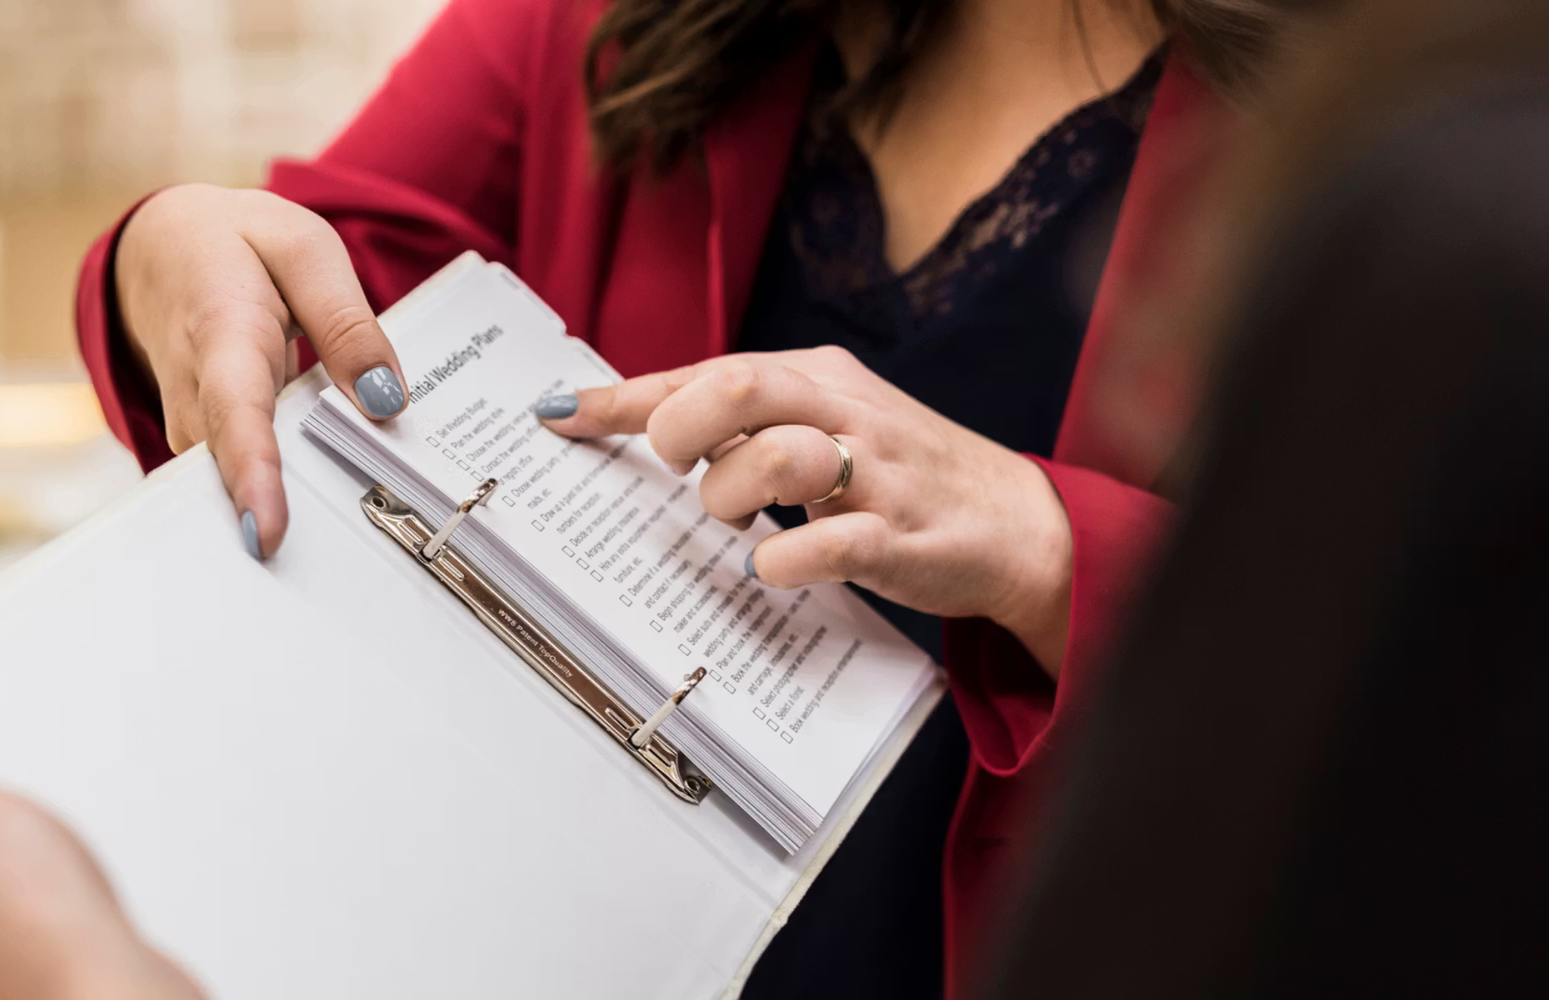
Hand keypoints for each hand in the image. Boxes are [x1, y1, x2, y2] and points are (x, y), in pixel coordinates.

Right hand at [115, 183, 408, 558]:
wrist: (160, 248)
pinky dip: (288, 492)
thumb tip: (387, 404)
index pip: (235, 414)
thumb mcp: (304, 249)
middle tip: (355, 571)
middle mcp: (195, 394)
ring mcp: (191, 427)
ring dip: (296, 511)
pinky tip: (333, 509)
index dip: (252, 477)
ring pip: (239, 485)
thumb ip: (348, 325)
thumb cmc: (237, 245)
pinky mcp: (202, 445)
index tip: (266, 535)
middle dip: (290, 517)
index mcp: (222, 332)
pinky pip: (243, 480)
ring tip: (359, 549)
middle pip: (236, 472)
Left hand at [537, 347, 1074, 675]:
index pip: (707, 369)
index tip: (560, 412)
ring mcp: (875, 473)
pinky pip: (827, 541)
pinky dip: (783, 560)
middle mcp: (844, 411)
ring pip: (776, 456)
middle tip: (676, 467)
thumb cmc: (899, 475)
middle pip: (739, 385)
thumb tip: (647, 421)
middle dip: (681, 427)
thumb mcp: (826, 423)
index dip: (626, 395)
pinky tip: (775, 568)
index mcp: (818, 377)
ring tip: (735, 522)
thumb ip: (747, 420)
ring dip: (729, 496)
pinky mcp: (899, 536)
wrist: (1017, 522)